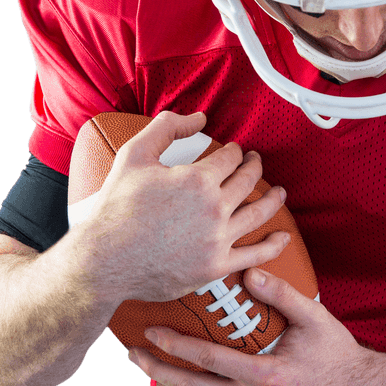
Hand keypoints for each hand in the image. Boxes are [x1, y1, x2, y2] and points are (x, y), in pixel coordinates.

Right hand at [79, 110, 289, 302]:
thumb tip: (199, 118)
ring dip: (273, 200)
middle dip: (254, 168)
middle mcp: (214, 209)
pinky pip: (255, 255)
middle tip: (255, 163)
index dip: (235, 151)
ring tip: (279, 194)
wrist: (102, 258)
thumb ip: (168, 127)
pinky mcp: (215, 267)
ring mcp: (217, 239)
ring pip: (258, 214)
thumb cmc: (115, 207)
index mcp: (198, 179)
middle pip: (247, 181)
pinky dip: (273, 245)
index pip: (230, 158)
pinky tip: (282, 237)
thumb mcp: (135, 154)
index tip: (235, 151)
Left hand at [127, 268, 385, 385]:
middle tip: (134, 354)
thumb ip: (281, 294)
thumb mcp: (314, 317)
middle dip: (158, 370)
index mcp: (266, 376)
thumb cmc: (337, 354)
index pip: (207, 360)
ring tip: (150, 373)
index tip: (151, 332)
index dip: (175, 345)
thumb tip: (248, 271)